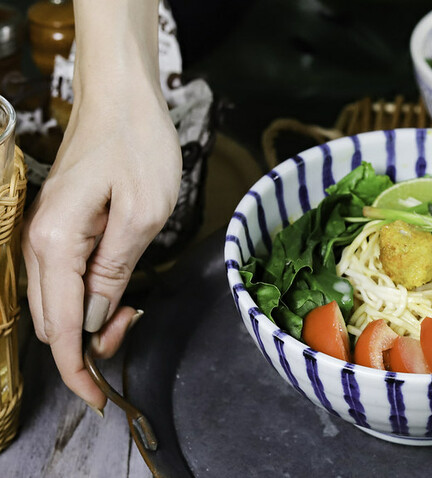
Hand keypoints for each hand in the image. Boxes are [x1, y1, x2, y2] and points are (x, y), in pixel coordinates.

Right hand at [22, 88, 180, 410]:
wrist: (122, 97)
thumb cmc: (137, 146)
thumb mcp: (142, 215)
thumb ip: (114, 273)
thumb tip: (96, 318)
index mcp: (55, 244)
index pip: (59, 327)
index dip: (78, 370)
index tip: (99, 399)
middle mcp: (38, 243)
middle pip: (52, 321)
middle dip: (87, 346)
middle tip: (132, 332)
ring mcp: (45, 235)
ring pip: (57, 303)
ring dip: (90, 322)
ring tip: (132, 312)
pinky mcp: (60, 227)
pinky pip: (65, 278)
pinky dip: (88, 297)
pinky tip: (118, 291)